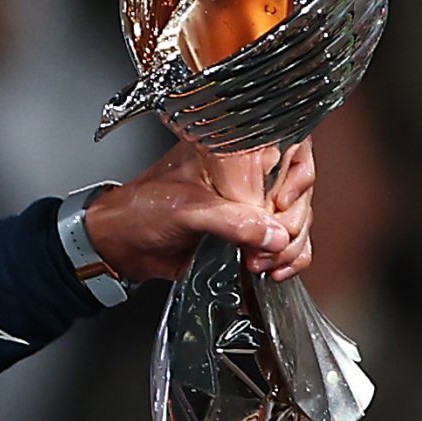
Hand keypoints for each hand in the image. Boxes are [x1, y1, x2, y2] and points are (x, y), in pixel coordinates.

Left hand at [85, 137, 315, 284]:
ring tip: (261, 261)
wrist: (120, 246)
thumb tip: (273, 235)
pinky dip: (289, 259)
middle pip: (301, 192)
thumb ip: (231, 221)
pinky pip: (286, 245)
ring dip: (290, 246)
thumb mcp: (185, 210)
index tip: (282, 204)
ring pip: (298, 221)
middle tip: (267, 244)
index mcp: (235, 152)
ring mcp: (252, 207)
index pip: (292, 150)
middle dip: (291, 223)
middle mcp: (249, 176)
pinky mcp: (249, 235)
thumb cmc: (139, 212)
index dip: (298, 178)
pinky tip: (274, 270)